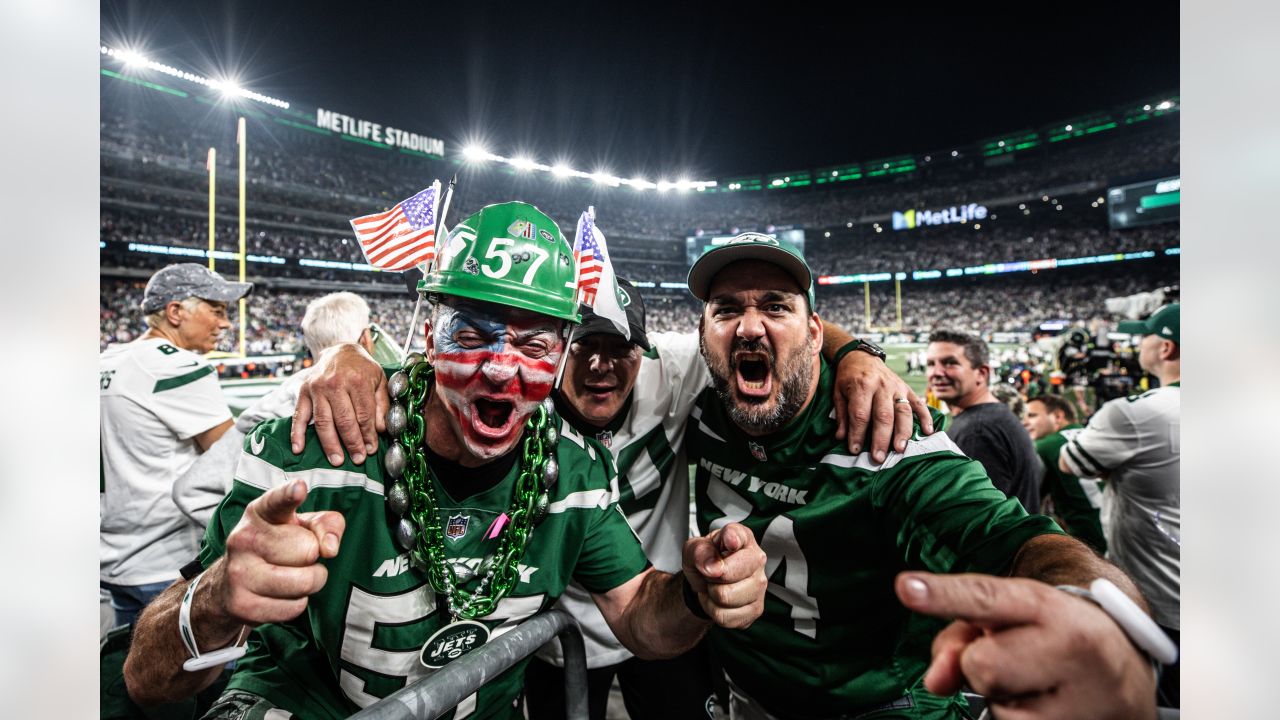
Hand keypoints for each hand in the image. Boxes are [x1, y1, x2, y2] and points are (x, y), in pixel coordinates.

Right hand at [213, 480, 346, 624]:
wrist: (231, 584)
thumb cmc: (277, 546)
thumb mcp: (302, 526)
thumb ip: (327, 524)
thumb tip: (330, 548)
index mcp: (260, 513)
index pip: (276, 502)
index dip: (290, 494)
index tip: (300, 487)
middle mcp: (244, 539)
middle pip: (308, 550)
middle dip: (313, 558)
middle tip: (296, 558)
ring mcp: (239, 573)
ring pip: (304, 582)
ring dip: (310, 582)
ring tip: (293, 575)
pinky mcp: (242, 605)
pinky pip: (295, 607)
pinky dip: (297, 603)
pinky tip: (280, 594)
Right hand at [291, 343, 387, 465]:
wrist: (340, 350)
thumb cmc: (362, 369)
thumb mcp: (379, 381)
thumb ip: (382, 405)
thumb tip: (380, 430)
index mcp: (357, 380)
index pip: (363, 415)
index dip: (368, 435)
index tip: (371, 449)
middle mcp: (335, 383)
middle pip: (344, 420)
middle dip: (352, 443)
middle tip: (358, 459)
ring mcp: (317, 388)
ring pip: (323, 422)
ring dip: (330, 444)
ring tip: (337, 460)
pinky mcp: (303, 392)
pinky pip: (298, 416)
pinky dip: (296, 434)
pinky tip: (298, 449)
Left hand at [682, 523, 766, 628]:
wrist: (706, 581)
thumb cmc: (705, 560)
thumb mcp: (693, 549)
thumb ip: (699, 551)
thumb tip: (712, 566)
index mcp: (743, 538)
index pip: (738, 536)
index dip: (731, 540)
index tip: (728, 544)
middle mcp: (757, 560)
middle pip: (728, 574)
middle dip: (710, 576)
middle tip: (710, 573)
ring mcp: (760, 586)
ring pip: (725, 598)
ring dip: (711, 595)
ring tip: (714, 586)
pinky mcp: (756, 609)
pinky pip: (725, 617)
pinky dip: (713, 611)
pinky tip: (718, 600)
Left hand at [832, 349, 931, 460]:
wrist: (861, 356)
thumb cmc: (848, 378)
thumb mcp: (838, 393)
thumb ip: (841, 415)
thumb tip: (841, 438)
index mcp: (861, 385)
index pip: (860, 414)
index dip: (858, 434)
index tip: (854, 450)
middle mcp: (881, 386)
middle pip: (884, 416)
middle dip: (881, 439)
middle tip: (878, 458)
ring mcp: (897, 387)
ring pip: (903, 412)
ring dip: (902, 432)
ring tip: (899, 449)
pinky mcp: (907, 389)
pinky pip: (919, 404)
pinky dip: (926, 418)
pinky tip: (927, 432)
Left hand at [895, 571, 1155, 719]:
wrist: (1127, 674)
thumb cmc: (1055, 637)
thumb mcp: (1012, 618)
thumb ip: (960, 634)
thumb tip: (934, 681)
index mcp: (1048, 607)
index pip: (985, 597)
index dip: (943, 594)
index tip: (906, 588)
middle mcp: (1071, 648)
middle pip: (981, 664)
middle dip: (983, 666)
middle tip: (1016, 659)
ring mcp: (1082, 700)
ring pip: (997, 708)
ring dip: (1005, 699)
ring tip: (1039, 684)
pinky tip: (1048, 707)